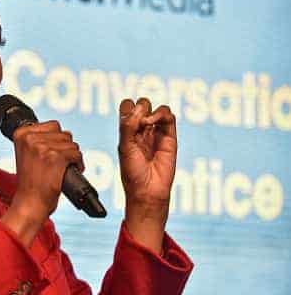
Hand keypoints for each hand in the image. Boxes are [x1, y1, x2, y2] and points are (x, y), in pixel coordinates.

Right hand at [0, 121, 83, 246]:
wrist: (29, 203)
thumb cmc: (31, 182)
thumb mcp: (27, 154)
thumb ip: (38, 139)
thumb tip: (62, 132)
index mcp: (21, 134)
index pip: (52, 125)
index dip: (57, 140)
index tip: (53, 154)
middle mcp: (30, 138)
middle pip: (64, 133)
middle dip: (66, 147)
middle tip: (60, 162)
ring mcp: (42, 147)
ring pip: (72, 143)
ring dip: (73, 156)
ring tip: (64, 167)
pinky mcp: (55, 158)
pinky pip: (76, 154)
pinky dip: (79, 163)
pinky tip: (71, 171)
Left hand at [118, 98, 176, 253]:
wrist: (148, 189)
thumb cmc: (132, 171)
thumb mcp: (124, 147)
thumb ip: (128, 126)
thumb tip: (140, 109)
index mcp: (127, 131)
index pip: (127, 107)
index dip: (128, 108)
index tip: (127, 120)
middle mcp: (141, 130)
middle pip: (142, 104)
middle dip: (140, 107)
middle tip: (138, 123)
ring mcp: (156, 133)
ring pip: (156, 108)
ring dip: (151, 110)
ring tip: (147, 123)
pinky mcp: (170, 137)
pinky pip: (169, 117)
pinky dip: (163, 113)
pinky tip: (155, 122)